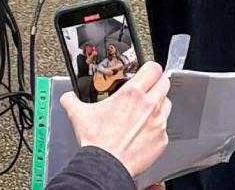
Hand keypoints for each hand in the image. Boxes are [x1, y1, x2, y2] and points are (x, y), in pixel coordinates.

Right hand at [61, 62, 171, 179]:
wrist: (106, 166)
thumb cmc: (98, 142)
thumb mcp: (79, 114)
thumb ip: (72, 101)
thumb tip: (67, 98)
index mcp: (132, 92)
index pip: (154, 68)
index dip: (151, 68)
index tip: (147, 72)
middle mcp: (149, 105)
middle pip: (164, 82)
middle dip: (157, 84)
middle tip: (149, 89)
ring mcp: (158, 122)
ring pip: (167, 104)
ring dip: (159, 104)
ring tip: (147, 112)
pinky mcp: (162, 140)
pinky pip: (165, 127)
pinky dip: (158, 128)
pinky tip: (145, 132)